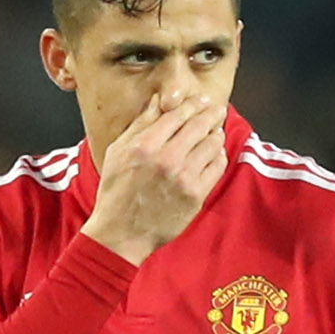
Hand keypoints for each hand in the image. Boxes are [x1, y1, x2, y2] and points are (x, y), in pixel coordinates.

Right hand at [83, 92, 227, 264]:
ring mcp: (184, 178)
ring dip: (216, 134)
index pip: (177, 115)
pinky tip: (215, 153)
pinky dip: (218, 156)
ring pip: (212, 145)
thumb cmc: (116, 191)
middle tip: (217, 109)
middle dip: (211, 114)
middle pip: (198, 126)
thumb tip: (158, 101)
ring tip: (216, 131)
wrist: (122, 233)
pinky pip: (217, 167)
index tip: (201, 100)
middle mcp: (167, 159)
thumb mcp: (118, 152)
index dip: (192, 104)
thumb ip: (140, 124)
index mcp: (145, 145)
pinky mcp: (196, 196)